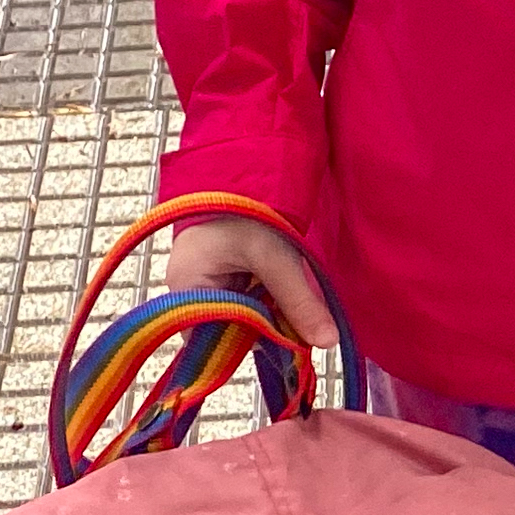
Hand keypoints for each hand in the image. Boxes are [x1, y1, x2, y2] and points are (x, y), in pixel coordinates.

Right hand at [165, 215, 334, 352]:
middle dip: (263, 332)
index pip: (211, 344)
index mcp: (186, 290)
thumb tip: (328, 342)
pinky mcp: (218, 276)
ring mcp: (201, 284)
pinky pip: (241, 303)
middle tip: (299, 327)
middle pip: (226, 335)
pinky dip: (264, 303)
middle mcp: (186, 293)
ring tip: (293, 308)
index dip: (249, 347)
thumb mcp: (276, 256)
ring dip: (267, 318)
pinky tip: (282, 296)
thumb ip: (299, 301)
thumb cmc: (246, 206)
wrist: (242, 166)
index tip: (287, 346)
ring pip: (238, 321)